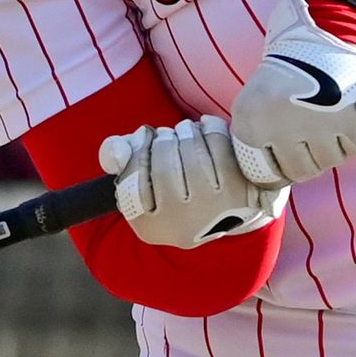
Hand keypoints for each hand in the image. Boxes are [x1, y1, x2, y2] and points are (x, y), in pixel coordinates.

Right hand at [102, 115, 288, 247]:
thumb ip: (116, 156)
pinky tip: (206, 128)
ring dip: (186, 132)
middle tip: (170, 133)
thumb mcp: (141, 172)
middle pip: (163, 167)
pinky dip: (210, 130)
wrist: (233, 202)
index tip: (147, 137)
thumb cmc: (178, 182)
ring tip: (187, 130)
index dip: (139, 149)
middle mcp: (179, 228)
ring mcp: (212, 214)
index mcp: (149, 228)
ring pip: (190, 155)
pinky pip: (218, 150)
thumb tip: (117, 153)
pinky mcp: (239, 196)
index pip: (132, 180)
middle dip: (164, 139)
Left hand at [232, 20, 355, 184]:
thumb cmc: (295, 63)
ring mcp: (311, 125)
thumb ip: (257, 134)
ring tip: (332, 117)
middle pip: (301, 170)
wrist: (328, 30)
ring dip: (335, 144)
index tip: (296, 147)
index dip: (287, 163)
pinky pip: (354, 146)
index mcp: (248, 120)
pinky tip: (349, 112)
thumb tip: (267, 186)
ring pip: (328, 160)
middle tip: (317, 129)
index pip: (269, 172)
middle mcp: (276, 126)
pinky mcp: (346, 121)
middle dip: (313, 154)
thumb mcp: (260, 92)